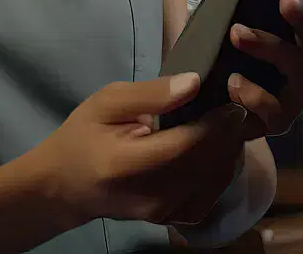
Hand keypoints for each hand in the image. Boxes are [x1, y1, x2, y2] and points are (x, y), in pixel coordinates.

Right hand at [26, 74, 249, 228]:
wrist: (66, 188)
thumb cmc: (83, 138)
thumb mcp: (106, 102)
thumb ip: (151, 94)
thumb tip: (195, 83)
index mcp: (126, 165)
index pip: (186, 145)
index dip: (217, 123)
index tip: (232, 98)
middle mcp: (151, 197)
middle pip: (207, 163)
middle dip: (229, 133)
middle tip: (236, 103)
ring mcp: (164, 214)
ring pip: (216, 178)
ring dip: (229, 149)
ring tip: (226, 122)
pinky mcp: (173, 220)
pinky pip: (212, 192)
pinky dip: (221, 167)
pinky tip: (215, 148)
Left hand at [226, 0, 302, 137]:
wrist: (218, 113)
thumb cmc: (233, 55)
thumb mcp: (240, 18)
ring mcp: (299, 91)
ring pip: (302, 70)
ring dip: (270, 47)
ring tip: (237, 32)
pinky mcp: (280, 119)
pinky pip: (275, 110)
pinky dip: (254, 95)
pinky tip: (234, 82)